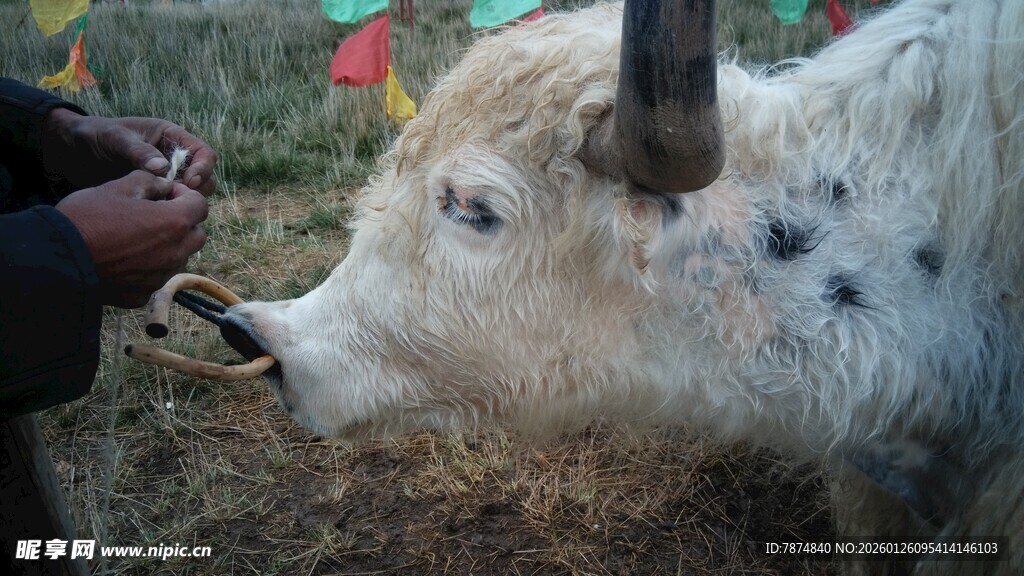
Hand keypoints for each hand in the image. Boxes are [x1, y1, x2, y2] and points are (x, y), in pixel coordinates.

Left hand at [42, 108, 217, 196]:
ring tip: (165, 207)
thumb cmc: (93, 135)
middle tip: (177, 199)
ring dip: (185, 202)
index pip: (204, 153)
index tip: (189, 183)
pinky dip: (169, 211)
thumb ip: (138, 151)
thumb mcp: (114, 138)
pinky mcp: (154, 193)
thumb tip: (163, 169)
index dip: (203, 168)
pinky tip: (155, 215)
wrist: (70, 151)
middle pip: (204, 177)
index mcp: (171, 137)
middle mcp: (173, 158)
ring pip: (192, 194)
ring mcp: (165, 177)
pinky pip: (172, 204)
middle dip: (198, 190)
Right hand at [56, 171, 208, 307]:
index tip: (165, 193)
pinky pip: (156, 277)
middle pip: (197, 235)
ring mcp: (160, 276)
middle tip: (156, 214)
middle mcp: (175, 253)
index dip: (184, 195)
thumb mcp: (117, 187)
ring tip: (139, 237)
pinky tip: (125, 259)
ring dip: (169, 246)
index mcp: (174, 223)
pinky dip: (149, 267)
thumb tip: (164, 186)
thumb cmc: (87, 218)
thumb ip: (149, 182)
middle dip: (183, 222)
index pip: (200, 205)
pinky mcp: (143, 294)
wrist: (56, 259)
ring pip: (179, 258)